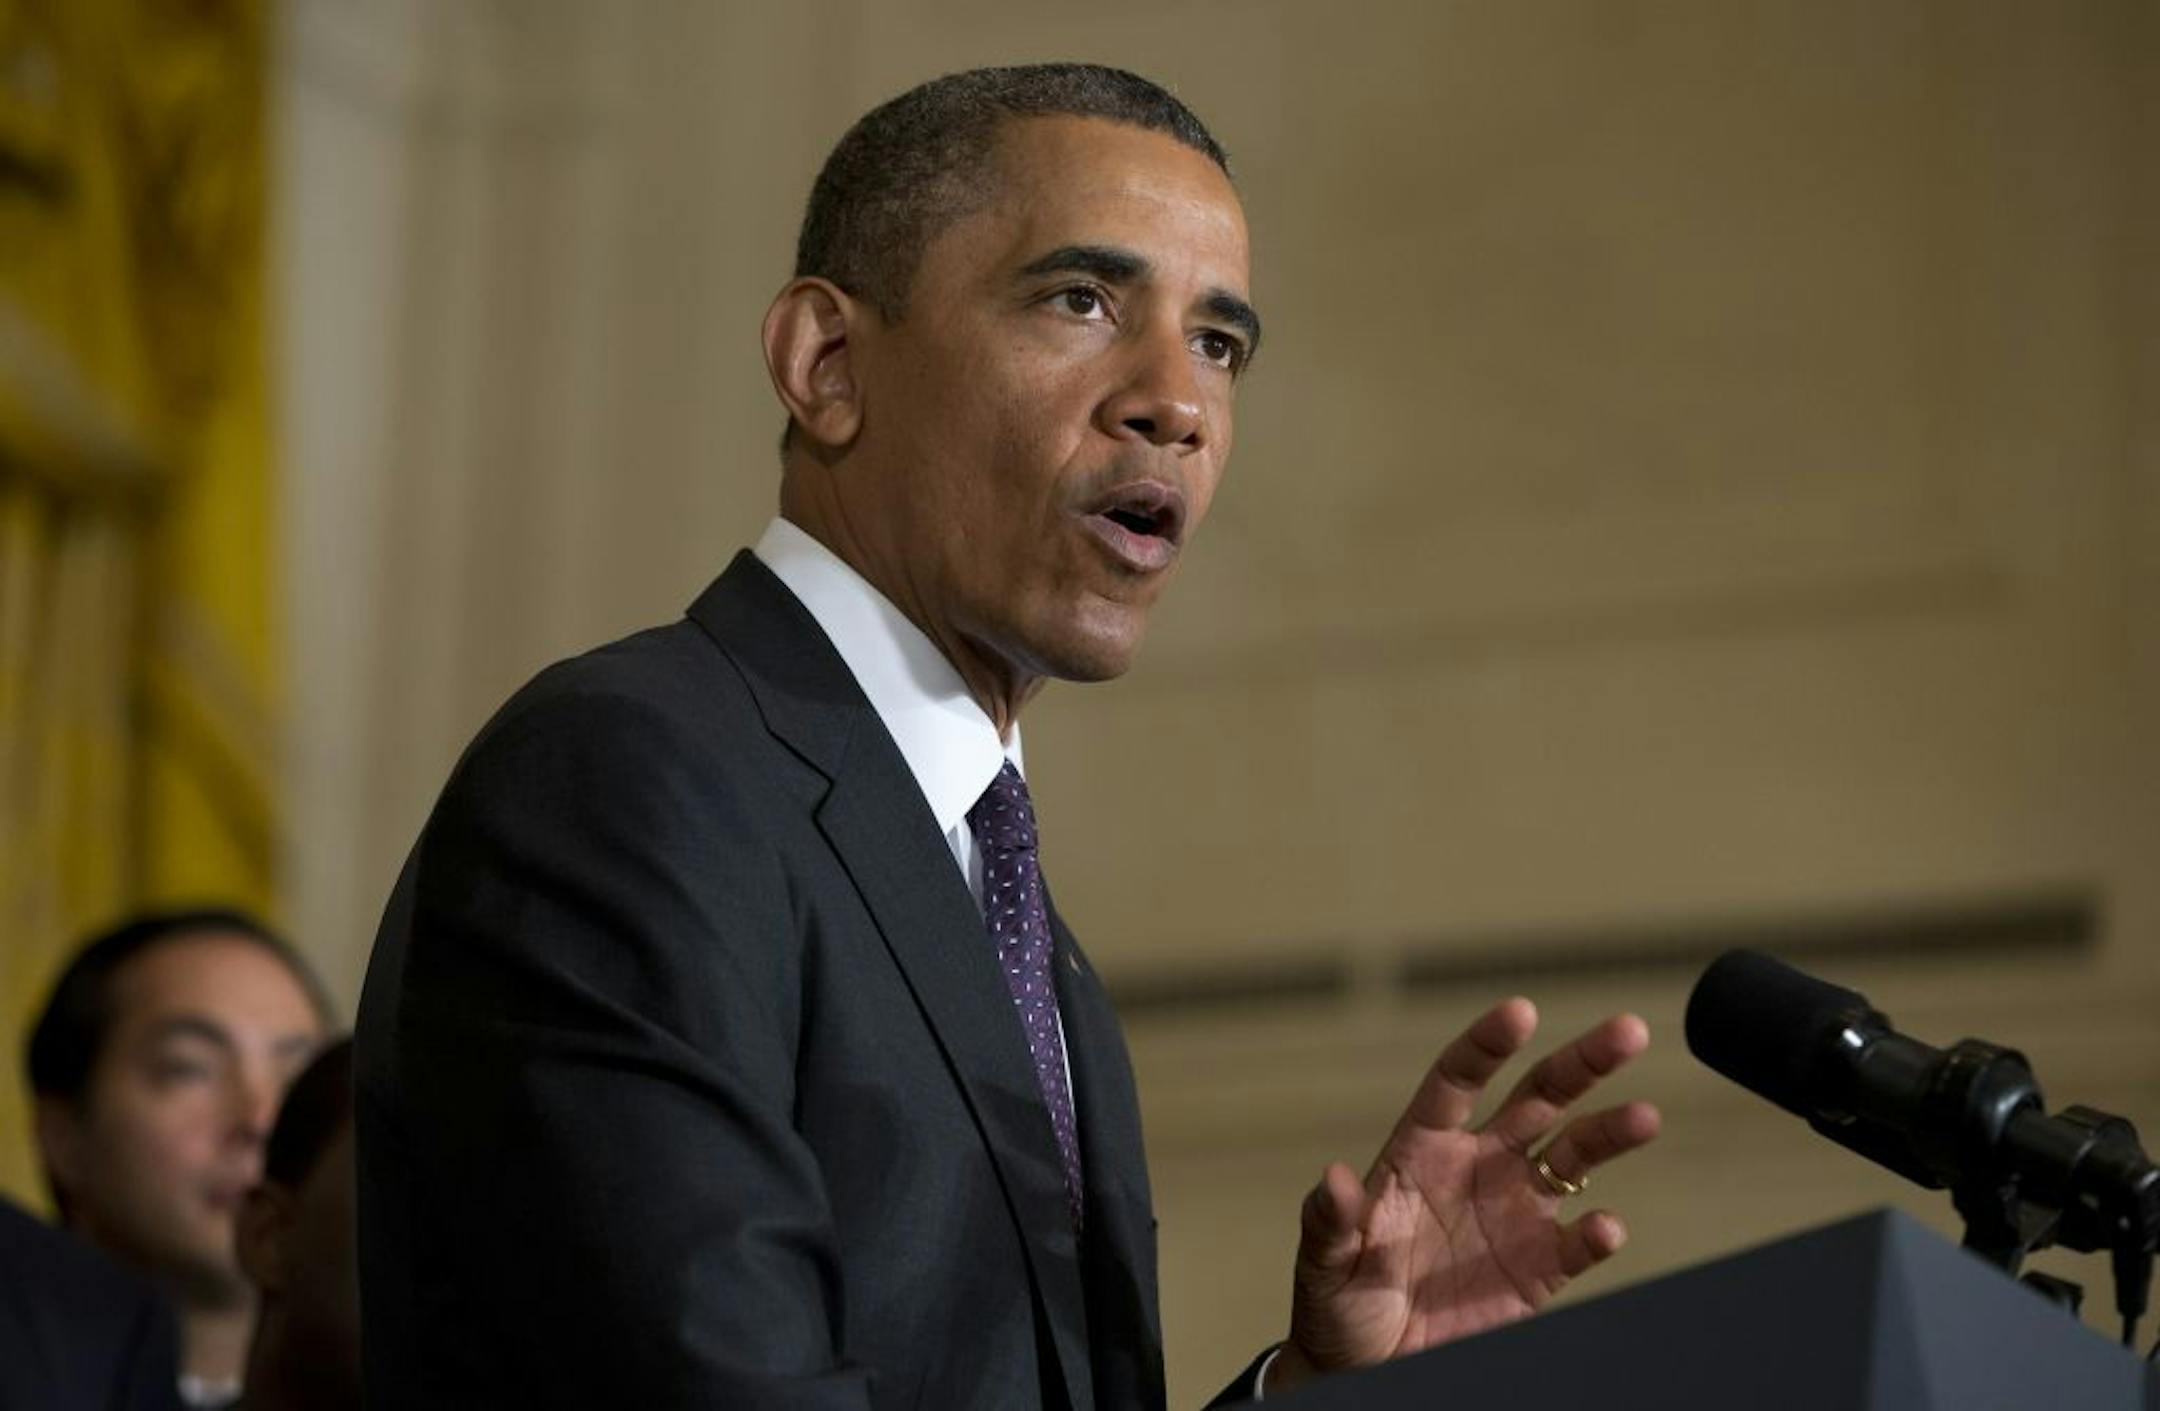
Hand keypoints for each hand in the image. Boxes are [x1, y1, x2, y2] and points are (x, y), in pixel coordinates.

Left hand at [1267, 998, 1659, 1390]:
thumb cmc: (1339, 1302)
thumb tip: (1334, 1178)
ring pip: (1574, 1156)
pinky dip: (1594, 1235)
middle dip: (1581, 1063)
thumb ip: (1330, 1222)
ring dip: (1608, 1134)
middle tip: (1627, 1031)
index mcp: (1422, 1150)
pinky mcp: (1539, 1268)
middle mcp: (1478, 1167)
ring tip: (1644, 1116)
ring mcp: (1514, 1212)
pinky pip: (1575, 1244)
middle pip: (1538, 1099)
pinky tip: (1605, 1228)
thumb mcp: (1324, 1263)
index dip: (1486, 1045)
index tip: (1518, 1012)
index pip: (1458, 1081)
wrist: (1371, 1366)